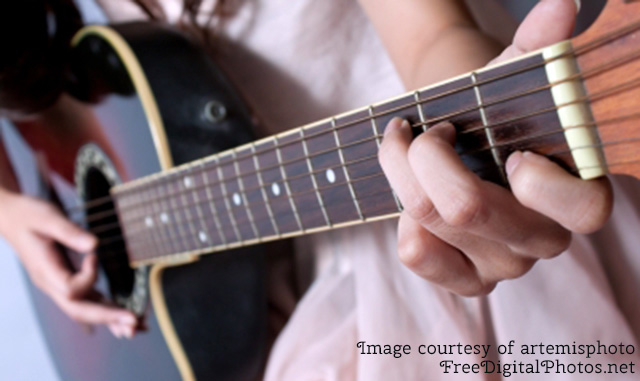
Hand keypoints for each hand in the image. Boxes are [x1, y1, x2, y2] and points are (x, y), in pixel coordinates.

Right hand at [0, 188, 137, 337]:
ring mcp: (59, 285)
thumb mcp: (48, 217)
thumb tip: (94, 245)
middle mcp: (51, 283)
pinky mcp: (67, 281)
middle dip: (108, 317)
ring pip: (85, 310)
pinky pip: (88, 300)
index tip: (94, 255)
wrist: (12, 218)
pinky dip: (107, 309)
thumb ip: (70, 232)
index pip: (69, 288)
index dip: (88, 276)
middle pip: (79, 310)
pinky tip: (123, 316)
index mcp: (45, 270)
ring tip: (139, 327)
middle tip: (135, 322)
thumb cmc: (29, 215)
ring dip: (111, 319)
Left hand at [378, 0, 611, 295]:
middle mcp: (545, 239)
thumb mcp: (510, 78)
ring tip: (409, 146)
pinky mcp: (465, 280)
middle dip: (429, 153)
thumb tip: (561, 8)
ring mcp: (504, 266)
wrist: (455, 142)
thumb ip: (537, 46)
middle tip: (429, 130)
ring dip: (402, 169)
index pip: (585, 209)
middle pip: (468, 207)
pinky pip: (416, 254)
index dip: (538, 179)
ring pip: (429, 219)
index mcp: (579, 194)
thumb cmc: (488, 114)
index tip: (509, 149)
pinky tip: (414, 194)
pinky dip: (401, 214)